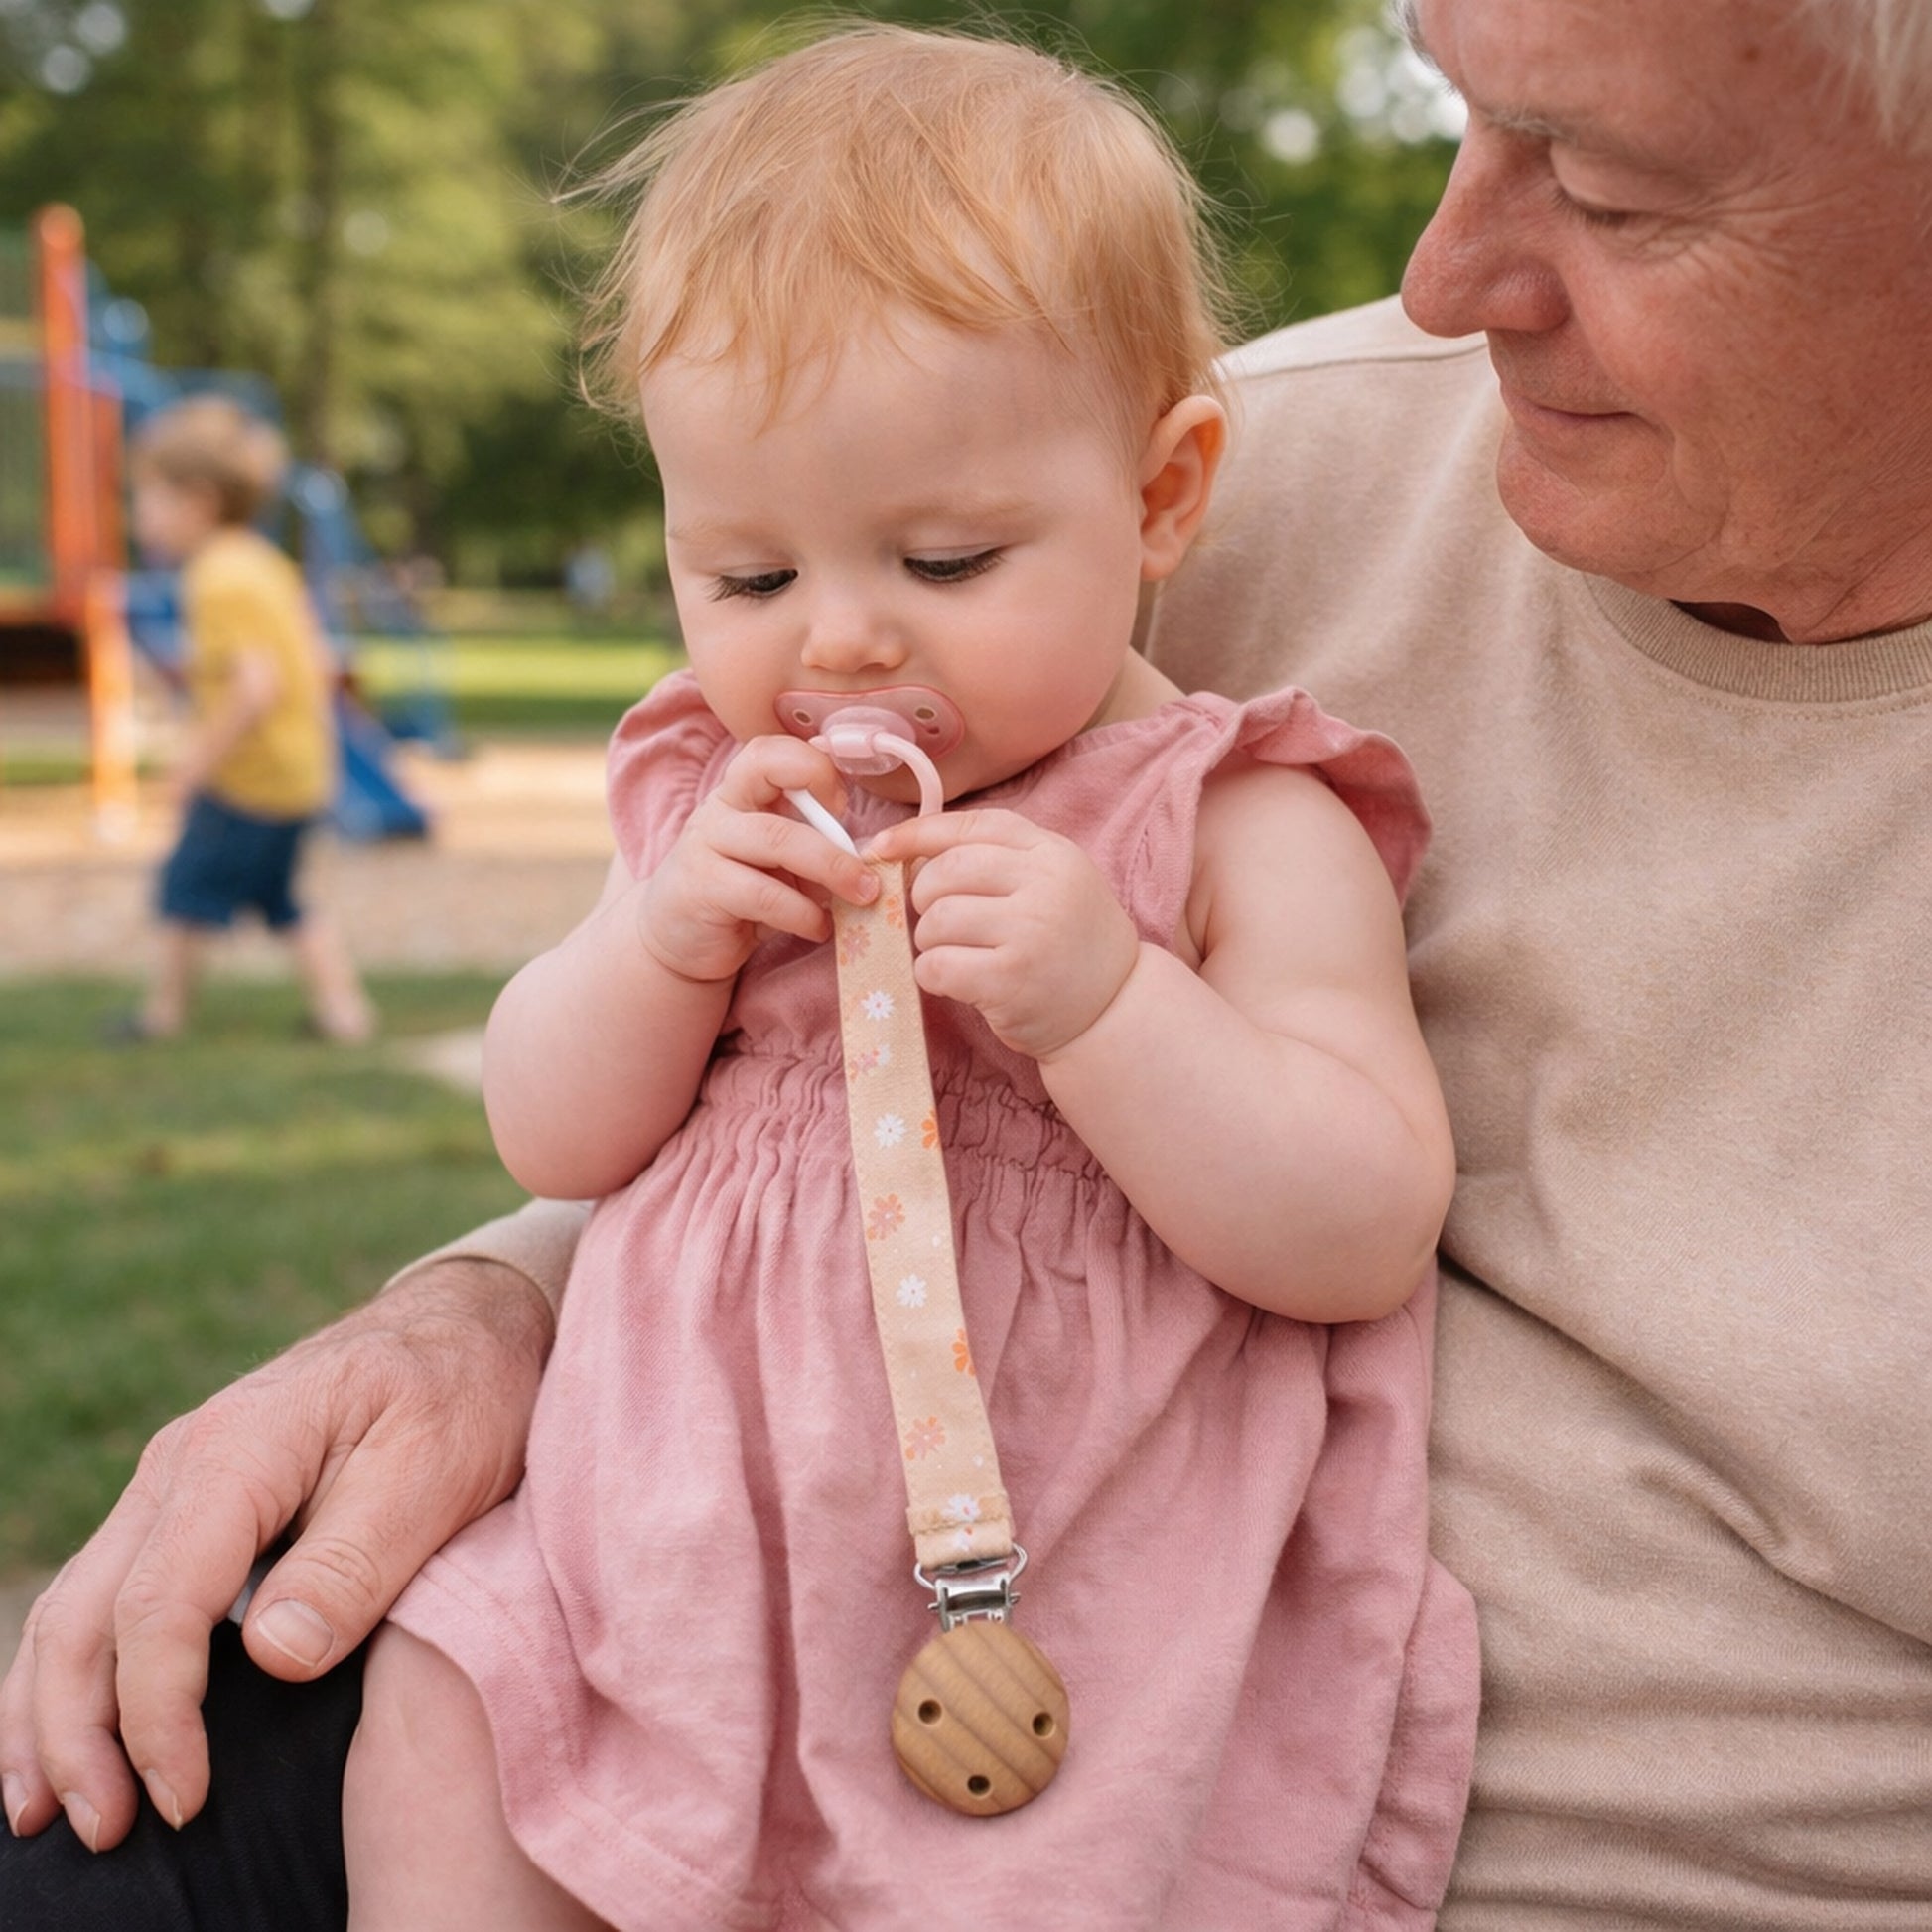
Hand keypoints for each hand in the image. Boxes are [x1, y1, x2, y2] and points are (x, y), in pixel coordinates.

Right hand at [0, 1259, 551, 1850]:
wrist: (470, 1323)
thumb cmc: (464, 1392)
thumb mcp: (437, 1466)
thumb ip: (355, 1559)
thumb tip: (274, 1658)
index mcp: (240, 1448)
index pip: (163, 1602)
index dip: (159, 1714)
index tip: (185, 1797)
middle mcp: (185, 1462)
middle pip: (88, 1611)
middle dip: (77, 1733)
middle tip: (103, 1832)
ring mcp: (180, 1480)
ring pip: (77, 1606)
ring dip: (53, 1712)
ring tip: (56, 1809)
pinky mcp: (195, 1505)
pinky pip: (109, 1592)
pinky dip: (80, 1668)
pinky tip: (82, 1730)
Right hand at [640, 736, 877, 982]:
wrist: (676, 939)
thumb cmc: (738, 895)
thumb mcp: (777, 865)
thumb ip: (811, 849)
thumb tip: (864, 858)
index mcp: (740, 794)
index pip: (768, 752)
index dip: (813, 767)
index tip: (842, 805)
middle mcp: (719, 811)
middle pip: (781, 797)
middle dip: (837, 842)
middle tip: (869, 878)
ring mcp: (705, 846)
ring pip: (777, 840)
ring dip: (829, 871)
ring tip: (856, 900)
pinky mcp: (701, 889)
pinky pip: (764, 894)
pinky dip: (803, 914)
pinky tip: (818, 928)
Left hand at [867, 809, 1139, 1059]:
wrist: (1114, 1009)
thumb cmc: (1070, 943)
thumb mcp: (1053, 882)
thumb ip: (998, 859)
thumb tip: (908, 853)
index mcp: (1052, 852)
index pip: (971, 827)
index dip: (917, 834)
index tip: (881, 849)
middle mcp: (1044, 885)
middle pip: (945, 872)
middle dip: (923, 897)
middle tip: (938, 921)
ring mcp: (1028, 932)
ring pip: (936, 920)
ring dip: (929, 940)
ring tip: (955, 954)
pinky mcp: (1010, 980)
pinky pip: (937, 965)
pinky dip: (932, 974)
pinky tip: (954, 980)